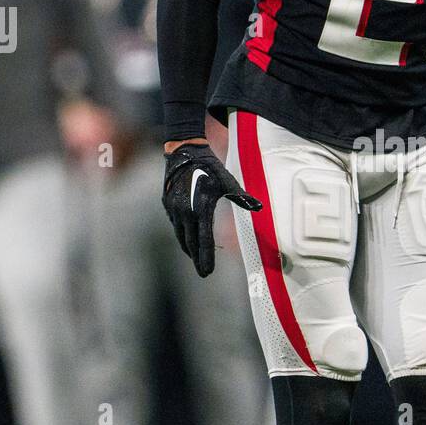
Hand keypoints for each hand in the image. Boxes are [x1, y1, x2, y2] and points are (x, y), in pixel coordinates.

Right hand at [162, 141, 260, 276]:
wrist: (183, 152)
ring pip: (181, 235)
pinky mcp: (167, 205)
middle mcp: (184, 212)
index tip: (207, 272)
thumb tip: (258, 207)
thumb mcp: (226, 180)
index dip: (206, 258)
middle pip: (190, 242)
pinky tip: (187, 240)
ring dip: (189, 248)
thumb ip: (241, 196)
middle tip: (203, 272)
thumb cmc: (208, 166)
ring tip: (196, 259)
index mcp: (200, 208)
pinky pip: (176, 225)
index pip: (204, 240)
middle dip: (197, 258)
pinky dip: (182, 235)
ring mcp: (173, 209)